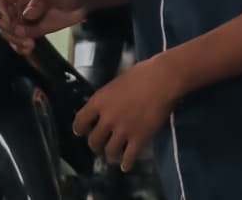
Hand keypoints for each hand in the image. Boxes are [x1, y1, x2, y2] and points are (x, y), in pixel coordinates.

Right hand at [0, 0, 87, 54]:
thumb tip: (26, 15)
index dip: (1, 12)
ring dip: (15, 41)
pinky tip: (29, 49)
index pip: (0, 1)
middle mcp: (18, 4)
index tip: (11, 21)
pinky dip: (20, 47)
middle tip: (24, 35)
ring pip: (8, 32)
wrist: (83, 1)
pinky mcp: (32, 30)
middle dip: (10, 30)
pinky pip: (19, 40)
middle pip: (1, 19)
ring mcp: (24, 19)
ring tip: (30, 45)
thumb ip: (41, 1)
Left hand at [73, 55, 181, 171]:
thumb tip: (106, 105)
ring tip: (113, 156)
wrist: (162, 80)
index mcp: (99, 101)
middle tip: (99, 145)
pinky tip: (126, 166)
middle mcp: (107, 118)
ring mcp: (123, 130)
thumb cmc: (141, 74)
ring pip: (110, 151)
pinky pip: (129, 157)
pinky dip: (126, 163)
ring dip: (110, 155)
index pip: (80, 121)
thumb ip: (108, 98)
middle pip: (94, 140)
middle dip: (95, 145)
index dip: (79, 129)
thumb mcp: (116, 83)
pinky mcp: (139, 138)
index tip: (80, 132)